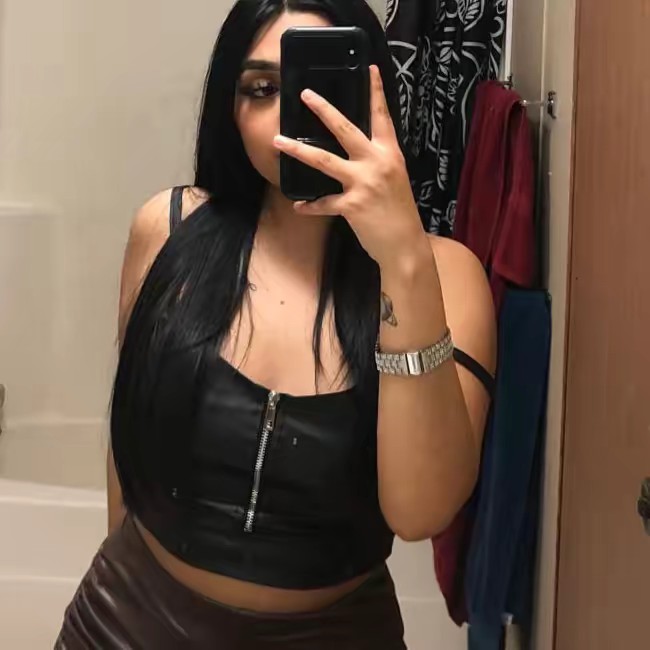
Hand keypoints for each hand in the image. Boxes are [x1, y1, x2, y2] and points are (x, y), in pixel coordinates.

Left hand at [273, 65, 428, 271]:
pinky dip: (310, 206)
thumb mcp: (394, 179)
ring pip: (324, 160)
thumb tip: (356, 154)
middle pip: (345, 129)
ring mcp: (364, 182)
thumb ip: (377, 163)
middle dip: (323, 110)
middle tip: (305, 95)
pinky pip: (324, 202)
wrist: (405, 244)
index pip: (382, 117)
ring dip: (299, 149)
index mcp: (391, 154)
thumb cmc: (400, 213)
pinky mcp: (352, 204)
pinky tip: (299, 206)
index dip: (376, 92)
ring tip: (279, 141)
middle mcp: (377, 162)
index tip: (368, 68)